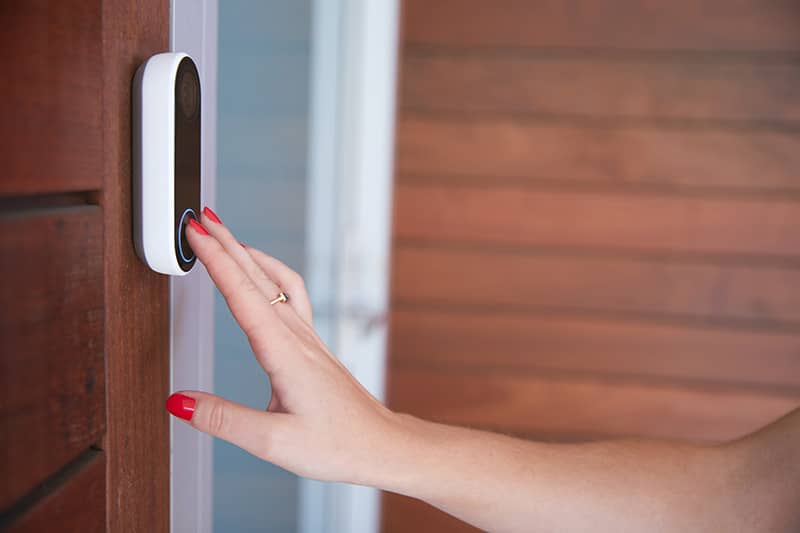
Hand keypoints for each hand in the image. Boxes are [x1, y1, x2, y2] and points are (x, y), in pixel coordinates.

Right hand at [168, 208, 397, 484]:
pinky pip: (292, 295)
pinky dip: (270, 274)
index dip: (216, 260)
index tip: (195, 233)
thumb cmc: (338, 445)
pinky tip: (262, 274)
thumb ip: (223, 420)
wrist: (381, 445)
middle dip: (226, 244)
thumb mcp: (273, 442)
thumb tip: (178, 402)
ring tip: (224, 236)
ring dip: (248, 255)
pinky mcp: (314, 345)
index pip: (243, 295)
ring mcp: (308, 338)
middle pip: (257, 278)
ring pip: (275, 282)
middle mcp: (298, 337)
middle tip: (199, 219)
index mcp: (284, 354)